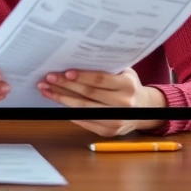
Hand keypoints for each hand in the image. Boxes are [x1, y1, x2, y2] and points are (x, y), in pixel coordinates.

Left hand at [37, 68, 167, 136]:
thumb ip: (106, 68)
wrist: (145, 110)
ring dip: (61, 99)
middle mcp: (124, 105)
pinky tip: (57, 102)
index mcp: (128, 86)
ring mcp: (116, 120)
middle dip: (65, 86)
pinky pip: (84, 120)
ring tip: (46, 90)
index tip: (65, 73)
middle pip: (88, 94)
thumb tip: (75, 59)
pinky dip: (68, 111)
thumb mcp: (124, 73)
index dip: (81, 76)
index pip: (100, 80)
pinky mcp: (108, 132)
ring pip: (82, 109)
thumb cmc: (128, 87)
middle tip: (48, 78)